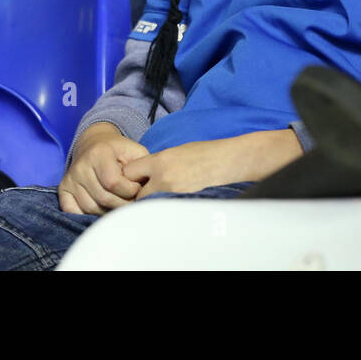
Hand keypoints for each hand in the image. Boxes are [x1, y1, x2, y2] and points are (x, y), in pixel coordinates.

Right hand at [59, 122, 149, 214]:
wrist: (94, 143)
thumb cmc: (119, 151)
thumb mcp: (135, 151)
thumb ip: (143, 167)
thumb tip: (148, 190)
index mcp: (99, 153)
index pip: (113, 182)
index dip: (129, 191)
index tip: (137, 188)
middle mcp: (80, 166)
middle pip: (103, 198)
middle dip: (122, 204)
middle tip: (132, 201)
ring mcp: (70, 179)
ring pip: (90, 208)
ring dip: (109, 212)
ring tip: (120, 205)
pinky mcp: (63, 190)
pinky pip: (73, 212)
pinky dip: (88, 216)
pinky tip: (102, 210)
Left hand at [126, 129, 303, 197]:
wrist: (231, 161)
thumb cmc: (207, 153)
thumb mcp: (179, 151)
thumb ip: (158, 162)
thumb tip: (143, 174)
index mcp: (161, 160)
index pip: (130, 172)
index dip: (131, 176)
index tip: (136, 178)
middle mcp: (164, 177)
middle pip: (136, 193)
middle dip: (138, 194)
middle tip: (145, 193)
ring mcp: (174, 193)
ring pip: (150, 204)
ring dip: (152, 202)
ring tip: (162, 198)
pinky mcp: (184, 204)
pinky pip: (166, 210)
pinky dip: (166, 208)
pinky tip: (174, 204)